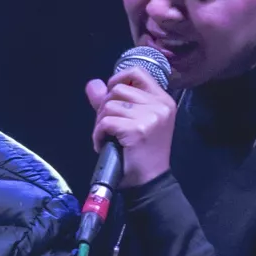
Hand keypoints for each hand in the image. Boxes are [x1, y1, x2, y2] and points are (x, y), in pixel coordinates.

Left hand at [85, 67, 175, 186]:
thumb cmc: (142, 154)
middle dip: (104, 106)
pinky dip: (98, 134)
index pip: (137, 73)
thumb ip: (112, 100)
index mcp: (163, 100)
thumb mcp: (132, 122)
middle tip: (106, 126)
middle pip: (118, 89)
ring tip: (107, 136)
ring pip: (109, 105)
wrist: (150, 182)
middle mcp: (159, 105)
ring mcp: (150, 116)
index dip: (118, 79)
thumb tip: (93, 84)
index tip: (110, 95)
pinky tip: (103, 144)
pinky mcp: (137, 129)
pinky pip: (105, 122)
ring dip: (100, 122)